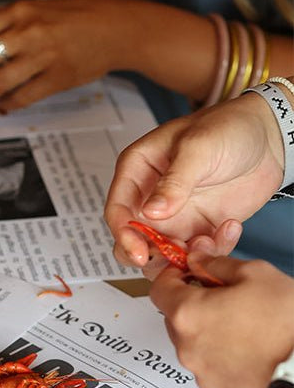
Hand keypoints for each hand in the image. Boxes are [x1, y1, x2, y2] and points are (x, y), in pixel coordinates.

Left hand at [0, 0, 132, 111]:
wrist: (117, 27)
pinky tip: (0, 107)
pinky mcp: (58, 76)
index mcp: (17, 11)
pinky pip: (23, 96)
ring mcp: (43, 55)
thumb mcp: (34, 10)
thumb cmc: (73, 18)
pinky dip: (7, 105)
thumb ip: (3, 29)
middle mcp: (27, 30)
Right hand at [105, 91, 284, 268]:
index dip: (123, 234)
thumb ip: (174, 182)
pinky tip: (231, 227)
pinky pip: (197, 253)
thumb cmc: (228, 128)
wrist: (270, 137)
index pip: (118, 210)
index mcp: (138, 171)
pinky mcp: (201, 227)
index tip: (139, 253)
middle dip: (149, 255)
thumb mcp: (197, 148)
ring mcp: (176, 215)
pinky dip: (213, 251)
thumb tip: (150, 213)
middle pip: (133, 239)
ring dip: (183, 258)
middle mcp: (151, 197)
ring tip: (209, 240)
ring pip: (162, 253)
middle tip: (172, 259)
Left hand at [149, 254, 293, 387]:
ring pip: (195, 346)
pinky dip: (225, 360)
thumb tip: (200, 261)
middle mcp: (188, 348)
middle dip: (195, 306)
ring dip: (210, 335)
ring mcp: (203, 375)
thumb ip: (217, 264)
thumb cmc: (290, 324)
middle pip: (177, 319)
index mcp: (188, 314)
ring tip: (245, 329)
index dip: (174, 277)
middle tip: (225, 301)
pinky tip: (251, 352)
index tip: (189, 274)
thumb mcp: (256, 274)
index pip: (159, 289)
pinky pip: (214, 371)